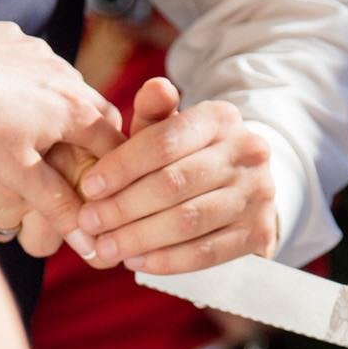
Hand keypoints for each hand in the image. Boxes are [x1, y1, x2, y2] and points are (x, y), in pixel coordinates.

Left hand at [0, 22, 124, 254]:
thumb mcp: (14, 173)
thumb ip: (56, 204)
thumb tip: (88, 243)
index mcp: (74, 106)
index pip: (115, 141)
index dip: (113, 169)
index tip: (104, 191)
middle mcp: (63, 72)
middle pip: (93, 111)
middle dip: (87, 140)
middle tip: (70, 170)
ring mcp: (35, 50)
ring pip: (64, 85)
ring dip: (60, 110)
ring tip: (34, 137)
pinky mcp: (7, 37)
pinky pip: (31, 64)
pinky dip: (29, 85)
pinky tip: (2, 103)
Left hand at [76, 78, 279, 272]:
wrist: (245, 185)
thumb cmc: (191, 156)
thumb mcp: (171, 130)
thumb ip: (154, 113)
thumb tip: (154, 86)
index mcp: (220, 119)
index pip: (163, 142)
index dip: (121, 167)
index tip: (89, 188)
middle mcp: (247, 152)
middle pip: (172, 184)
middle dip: (122, 207)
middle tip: (89, 223)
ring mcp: (257, 194)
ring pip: (187, 221)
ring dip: (139, 238)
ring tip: (106, 247)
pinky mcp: (258, 232)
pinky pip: (205, 253)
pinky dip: (166, 261)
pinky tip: (136, 262)